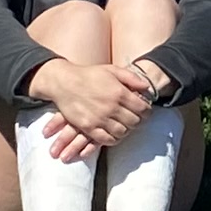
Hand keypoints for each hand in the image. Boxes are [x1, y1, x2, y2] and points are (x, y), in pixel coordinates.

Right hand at [33, 54, 162, 159]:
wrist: (64, 82)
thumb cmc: (89, 75)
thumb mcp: (112, 70)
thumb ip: (131, 78)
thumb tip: (146, 87)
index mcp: (119, 92)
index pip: (142, 108)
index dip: (147, 111)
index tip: (145, 111)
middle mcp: (111, 107)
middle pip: (134, 122)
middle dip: (138, 121)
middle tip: (136, 119)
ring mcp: (99, 118)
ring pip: (122, 132)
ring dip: (127, 131)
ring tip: (125, 126)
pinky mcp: (88, 127)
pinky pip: (106, 139)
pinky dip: (114, 139)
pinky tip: (114, 134)